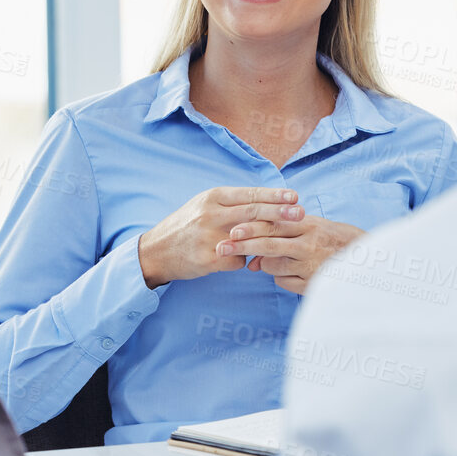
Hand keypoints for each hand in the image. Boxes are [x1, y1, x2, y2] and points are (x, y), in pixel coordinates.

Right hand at [137, 187, 302, 288]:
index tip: (294, 195)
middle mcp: (211, 214)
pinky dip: (247, 261)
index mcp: (213, 198)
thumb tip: (268, 200)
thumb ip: (232, 203)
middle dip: (279, 211)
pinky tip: (251, 262)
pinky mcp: (208, 258)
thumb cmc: (187, 226)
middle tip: (300, 212)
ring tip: (289, 237)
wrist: (156, 251)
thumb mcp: (205, 206)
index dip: (273, 195)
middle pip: (252, 211)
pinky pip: (237, 259)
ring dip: (270, 236)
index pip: (249, 193)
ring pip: (248, 235)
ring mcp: (209, 236)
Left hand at [222, 214, 365, 294]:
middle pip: (269, 243)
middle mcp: (309, 243)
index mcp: (307, 224)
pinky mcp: (312, 283)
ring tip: (271, 261)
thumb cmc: (331, 239)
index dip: (250, 227)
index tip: (230, 231)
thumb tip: (257, 247)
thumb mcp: (310, 228)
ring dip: (265, 265)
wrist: (364, 259)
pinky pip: (283, 282)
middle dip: (242, 245)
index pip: (273, 223)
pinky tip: (291, 274)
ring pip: (273, 265)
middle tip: (222, 247)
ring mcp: (310, 264)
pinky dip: (280, 278)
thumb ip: (283, 232)